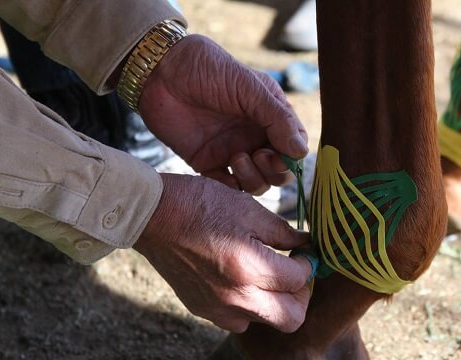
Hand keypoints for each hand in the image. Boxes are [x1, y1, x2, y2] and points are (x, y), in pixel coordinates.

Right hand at [134, 174, 312, 332]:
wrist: (152, 216)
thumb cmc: (201, 205)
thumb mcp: (249, 209)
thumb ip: (283, 232)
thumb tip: (306, 245)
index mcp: (251, 269)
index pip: (299, 281)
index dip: (308, 263)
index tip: (303, 251)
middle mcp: (236, 298)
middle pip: (291, 319)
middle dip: (301, 296)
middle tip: (295, 273)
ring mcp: (217, 308)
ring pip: (264, 322)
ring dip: (273, 303)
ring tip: (267, 275)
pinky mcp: (202, 310)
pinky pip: (237, 319)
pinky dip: (247, 305)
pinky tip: (242, 279)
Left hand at [137, 34, 308, 193]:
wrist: (159, 72)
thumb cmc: (207, 69)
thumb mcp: (249, 88)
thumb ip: (277, 118)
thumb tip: (301, 152)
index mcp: (269, 116)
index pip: (294, 145)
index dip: (293, 156)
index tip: (281, 152)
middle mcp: (254, 136)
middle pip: (279, 170)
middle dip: (275, 171)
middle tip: (260, 156)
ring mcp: (231, 151)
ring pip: (256, 183)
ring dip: (253, 179)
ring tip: (236, 158)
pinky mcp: (207, 163)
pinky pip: (226, 188)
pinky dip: (229, 189)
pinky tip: (222, 173)